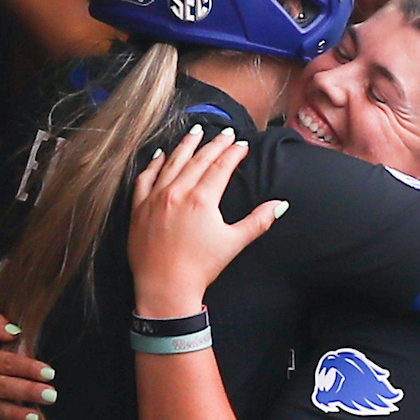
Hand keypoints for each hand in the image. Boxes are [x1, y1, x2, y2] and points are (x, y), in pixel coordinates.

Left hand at [129, 128, 286, 318]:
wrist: (165, 288)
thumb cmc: (201, 268)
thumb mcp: (234, 243)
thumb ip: (258, 221)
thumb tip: (280, 205)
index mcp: (202, 199)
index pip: (221, 166)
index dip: (234, 152)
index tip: (242, 144)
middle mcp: (177, 192)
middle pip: (199, 159)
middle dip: (214, 143)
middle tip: (226, 133)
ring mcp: (155, 198)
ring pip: (172, 162)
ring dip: (186, 145)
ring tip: (196, 131)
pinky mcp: (139, 208)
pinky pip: (145, 178)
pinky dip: (153, 164)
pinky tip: (160, 154)